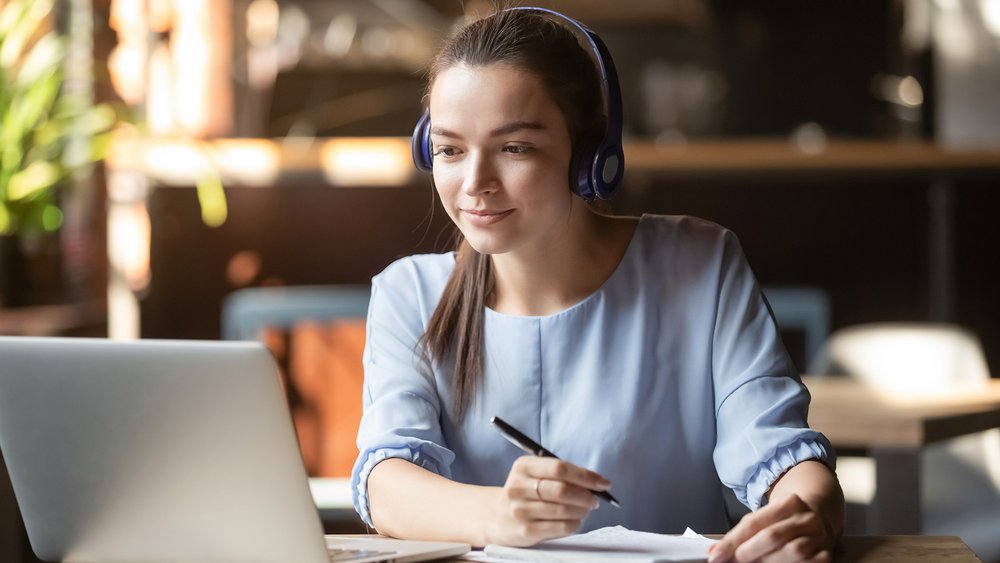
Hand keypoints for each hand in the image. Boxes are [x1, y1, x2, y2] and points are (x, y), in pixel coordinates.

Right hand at [486, 455, 609, 546]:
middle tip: (595, 499)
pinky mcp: (526, 530)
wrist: (497, 517)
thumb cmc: (525, 493)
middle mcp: (518, 487)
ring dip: (582, 511)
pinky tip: (575, 521)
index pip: (560, 468)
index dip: (586, 476)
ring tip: (585, 510)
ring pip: (564, 510)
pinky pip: (561, 527)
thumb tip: (596, 482)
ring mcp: (520, 510)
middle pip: (562, 489)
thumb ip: (561, 474)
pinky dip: (575, 524)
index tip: (603, 483)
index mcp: (523, 466)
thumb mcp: (535, 474)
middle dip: (586, 495)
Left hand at [708, 494, 835, 562]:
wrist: (820, 519)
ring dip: (766, 561)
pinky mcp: (826, 556)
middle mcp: (807, 518)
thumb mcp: (766, 517)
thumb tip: (717, 552)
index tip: (716, 555)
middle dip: (748, 552)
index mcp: (790, 503)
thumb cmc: (785, 520)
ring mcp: (819, 537)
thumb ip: (743, 533)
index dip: (732, 541)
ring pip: (790, 552)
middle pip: (772, 536)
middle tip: (733, 561)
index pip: (754, 523)